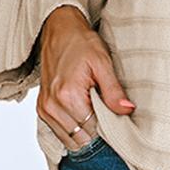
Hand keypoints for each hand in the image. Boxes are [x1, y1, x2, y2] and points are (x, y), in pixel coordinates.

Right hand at [35, 6, 134, 150]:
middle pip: (81, 137)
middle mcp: (52, 106)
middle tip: (104, 110)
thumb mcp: (103, 63)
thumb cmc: (80, 43)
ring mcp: (44, 109)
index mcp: (67, 95)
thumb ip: (114, 91)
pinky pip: (60, 132)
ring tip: (92, 110)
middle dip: (96, 130)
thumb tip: (127, 110)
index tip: (114, 114)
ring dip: (84, 130)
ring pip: (70, 139)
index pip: (93, 129)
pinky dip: (73, 127)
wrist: (59, 30)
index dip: (108, 125)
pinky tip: (81, 112)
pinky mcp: (41, 109)